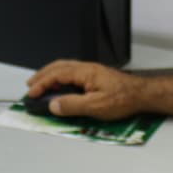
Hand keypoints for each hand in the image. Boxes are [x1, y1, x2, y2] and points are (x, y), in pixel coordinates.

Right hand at [26, 60, 143, 118]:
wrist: (142, 94)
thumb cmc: (123, 99)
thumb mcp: (95, 106)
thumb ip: (73, 105)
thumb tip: (54, 105)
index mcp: (84, 72)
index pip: (56, 75)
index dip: (42, 84)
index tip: (31, 93)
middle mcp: (86, 68)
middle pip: (58, 67)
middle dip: (42, 76)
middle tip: (30, 85)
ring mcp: (91, 71)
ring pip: (64, 67)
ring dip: (50, 74)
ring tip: (41, 84)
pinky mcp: (95, 76)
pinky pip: (72, 72)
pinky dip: (60, 76)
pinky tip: (61, 85)